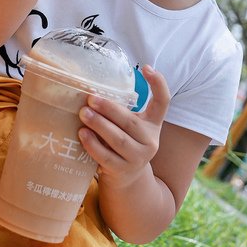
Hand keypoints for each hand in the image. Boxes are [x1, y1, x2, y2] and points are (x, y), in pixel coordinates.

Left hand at [78, 65, 170, 190]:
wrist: (126, 179)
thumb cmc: (123, 142)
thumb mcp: (129, 126)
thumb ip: (119, 111)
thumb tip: (91, 89)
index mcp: (153, 124)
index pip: (163, 102)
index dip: (159, 84)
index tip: (146, 67)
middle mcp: (150, 140)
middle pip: (131, 122)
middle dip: (109, 109)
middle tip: (91, 98)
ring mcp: (138, 158)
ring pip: (119, 140)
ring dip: (99, 125)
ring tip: (83, 114)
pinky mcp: (123, 170)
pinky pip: (106, 157)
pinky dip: (93, 145)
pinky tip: (82, 134)